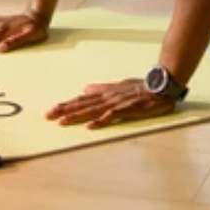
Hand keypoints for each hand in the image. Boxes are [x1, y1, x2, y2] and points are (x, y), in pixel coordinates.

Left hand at [46, 78, 177, 128]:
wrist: (162, 84)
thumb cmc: (140, 86)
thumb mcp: (117, 86)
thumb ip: (101, 88)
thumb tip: (84, 89)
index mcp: (105, 94)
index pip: (81, 100)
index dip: (66, 105)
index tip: (51, 111)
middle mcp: (108, 98)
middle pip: (83, 105)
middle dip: (65, 111)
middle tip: (48, 116)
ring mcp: (118, 103)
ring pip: (93, 110)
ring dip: (77, 116)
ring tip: (63, 122)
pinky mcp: (129, 109)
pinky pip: (113, 116)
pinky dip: (101, 120)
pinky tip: (91, 125)